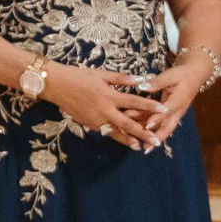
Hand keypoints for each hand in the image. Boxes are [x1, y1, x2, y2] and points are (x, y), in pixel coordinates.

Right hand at [43, 63, 165, 149]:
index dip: (150, 107)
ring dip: (129, 140)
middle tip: (156, 141)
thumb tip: (140, 80)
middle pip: (128, 124)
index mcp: (109, 96)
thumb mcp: (101, 74)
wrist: (55, 85)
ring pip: (116, 133)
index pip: (134, 102)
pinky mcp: (88, 124)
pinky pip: (105, 132)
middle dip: (144, 133)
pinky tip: (122, 140)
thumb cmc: (78, 76)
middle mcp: (104, 110)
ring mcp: (96, 120)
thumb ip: (121, 79)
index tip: (164, 111)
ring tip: (141, 147)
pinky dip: (115, 136)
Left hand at [132, 53, 213, 144]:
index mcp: (178, 101)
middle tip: (144, 148)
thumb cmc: (182, 74)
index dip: (157, 119)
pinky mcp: (170, 113)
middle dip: (155, 138)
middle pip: (167, 128)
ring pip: (162, 127)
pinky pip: (159, 122)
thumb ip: (157, 82)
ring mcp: (174, 113)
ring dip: (149, 133)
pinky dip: (148, 126)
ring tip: (136, 141)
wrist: (195, 75)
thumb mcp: (171, 75)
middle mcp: (177, 111)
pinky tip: (136, 130)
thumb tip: (143, 86)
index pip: (167, 112)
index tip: (146, 126)